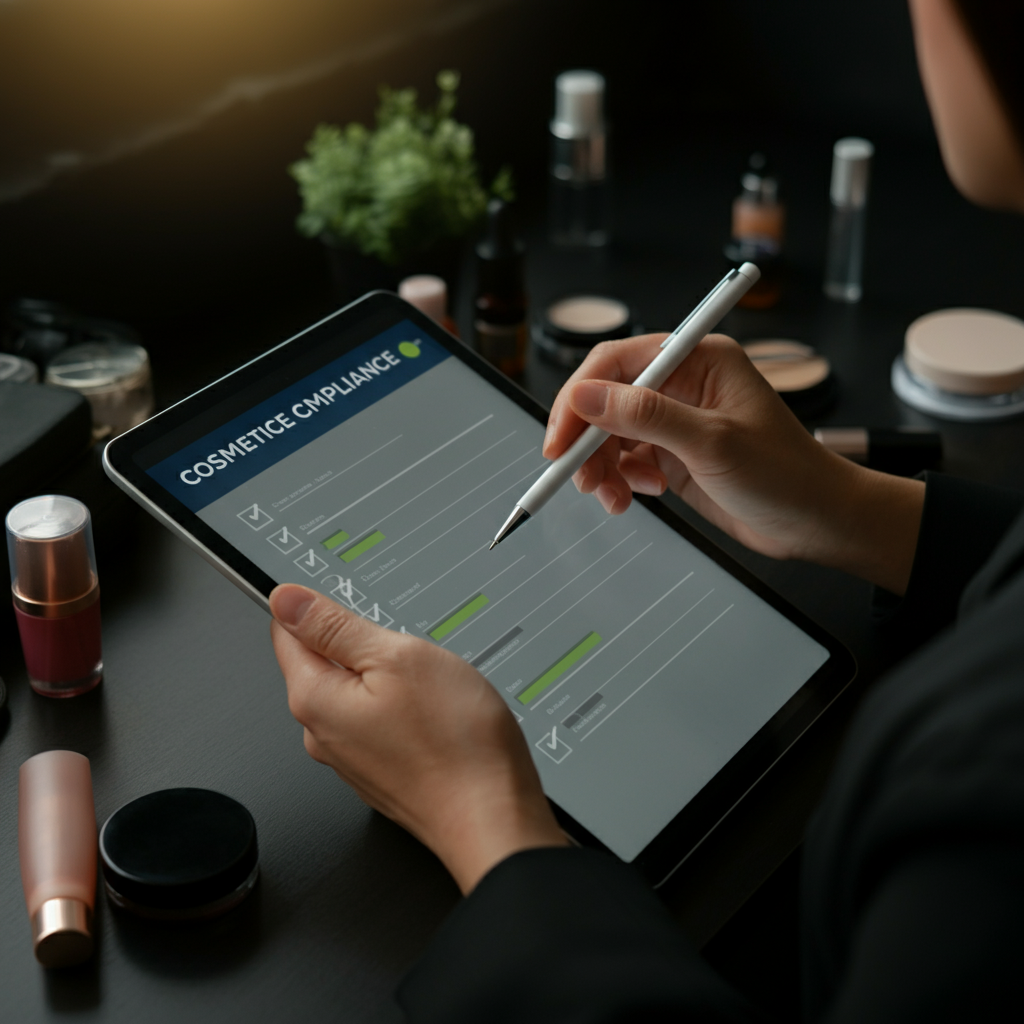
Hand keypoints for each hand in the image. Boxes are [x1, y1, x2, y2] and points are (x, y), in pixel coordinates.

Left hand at [269, 585, 567, 893]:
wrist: (493, 819)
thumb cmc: (455, 744)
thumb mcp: (398, 657)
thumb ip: (335, 626)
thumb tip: (285, 600)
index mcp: (315, 698)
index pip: (286, 632)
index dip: (317, 608)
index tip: (355, 607)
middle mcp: (322, 734)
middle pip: (324, 662)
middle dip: (362, 644)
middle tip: (410, 650)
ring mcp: (352, 758)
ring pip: (358, 692)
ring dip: (389, 677)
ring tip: (431, 685)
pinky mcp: (381, 772)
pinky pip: (381, 722)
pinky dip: (405, 708)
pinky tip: (438, 715)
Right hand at [544, 333, 923, 594]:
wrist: (816, 522)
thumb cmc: (786, 474)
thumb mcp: (712, 442)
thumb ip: (645, 416)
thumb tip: (586, 396)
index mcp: (697, 359)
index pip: (616, 363)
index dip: (580, 399)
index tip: (560, 439)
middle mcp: (682, 384)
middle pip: (605, 401)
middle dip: (586, 441)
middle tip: (578, 478)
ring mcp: (675, 421)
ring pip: (610, 435)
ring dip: (601, 468)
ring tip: (615, 499)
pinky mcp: (672, 454)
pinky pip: (625, 460)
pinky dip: (620, 481)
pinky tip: (642, 495)